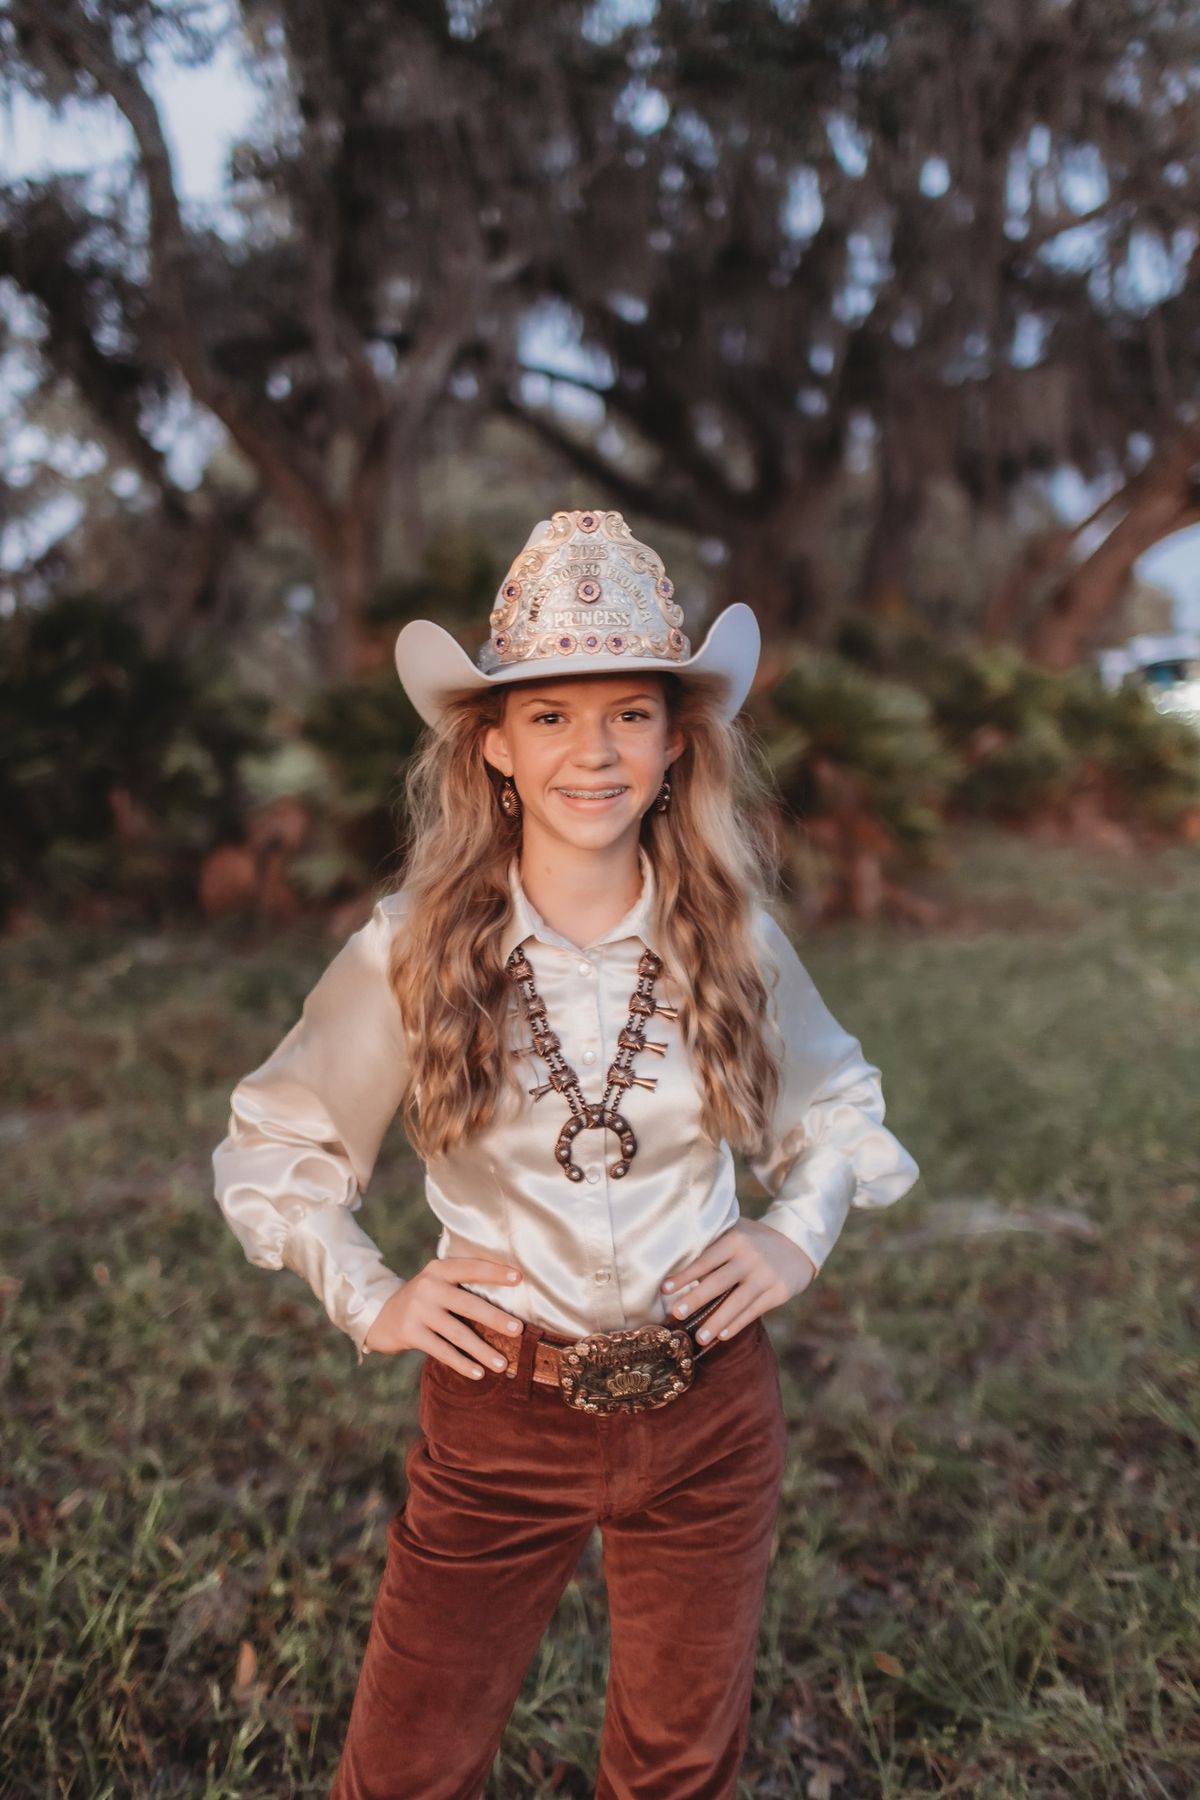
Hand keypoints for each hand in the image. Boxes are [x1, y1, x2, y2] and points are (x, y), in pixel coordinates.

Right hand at [364, 1257, 526, 1378]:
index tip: (519, 1278)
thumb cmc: (425, 1300)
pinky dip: (462, 1363)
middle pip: (468, 1304)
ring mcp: (417, 1310)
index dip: (494, 1272)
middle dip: (495, 1318)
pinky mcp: (410, 1333)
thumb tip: (509, 1305)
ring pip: (457, 1333)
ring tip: (503, 1364)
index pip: (470, 1267)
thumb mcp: (437, 1282)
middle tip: (519, 1330)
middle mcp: (428, 1287)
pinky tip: (478, 1373)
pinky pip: (442, 1351)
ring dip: (482, 1350)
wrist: (382, 1316)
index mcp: (439, 1269)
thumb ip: (462, 1286)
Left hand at [658, 1219, 816, 1344]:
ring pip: (737, 1302)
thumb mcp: (737, 1233)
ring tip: (699, 1338)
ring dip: (716, 1321)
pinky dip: (737, 1324)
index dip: (685, 1275)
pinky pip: (754, 1311)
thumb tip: (678, 1266)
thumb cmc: (755, 1240)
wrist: (799, 1243)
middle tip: (676, 1314)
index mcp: (735, 1239)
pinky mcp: (779, 1292)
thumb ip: (715, 1246)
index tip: (664, 1289)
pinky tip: (722, 1335)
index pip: (706, 1259)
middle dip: (696, 1298)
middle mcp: (750, 1257)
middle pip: (719, 1281)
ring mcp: (766, 1275)